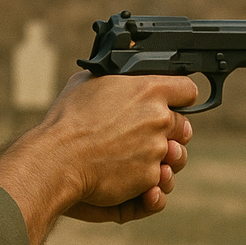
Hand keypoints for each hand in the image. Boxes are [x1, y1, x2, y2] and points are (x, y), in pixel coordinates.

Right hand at [0, 72, 195, 244]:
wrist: (57, 159)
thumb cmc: (67, 120)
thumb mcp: (88, 82)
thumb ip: (114, 74)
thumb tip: (120, 61)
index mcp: (148, 90)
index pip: (187, 89)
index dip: (179, 98)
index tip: (170, 104)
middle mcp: (159, 118)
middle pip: (183, 126)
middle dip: (169, 131)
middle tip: (145, 135)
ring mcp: (157, 149)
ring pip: (176, 156)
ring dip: (163, 158)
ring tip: (138, 159)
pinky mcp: (150, 176)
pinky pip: (160, 181)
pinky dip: (148, 183)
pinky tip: (130, 178)